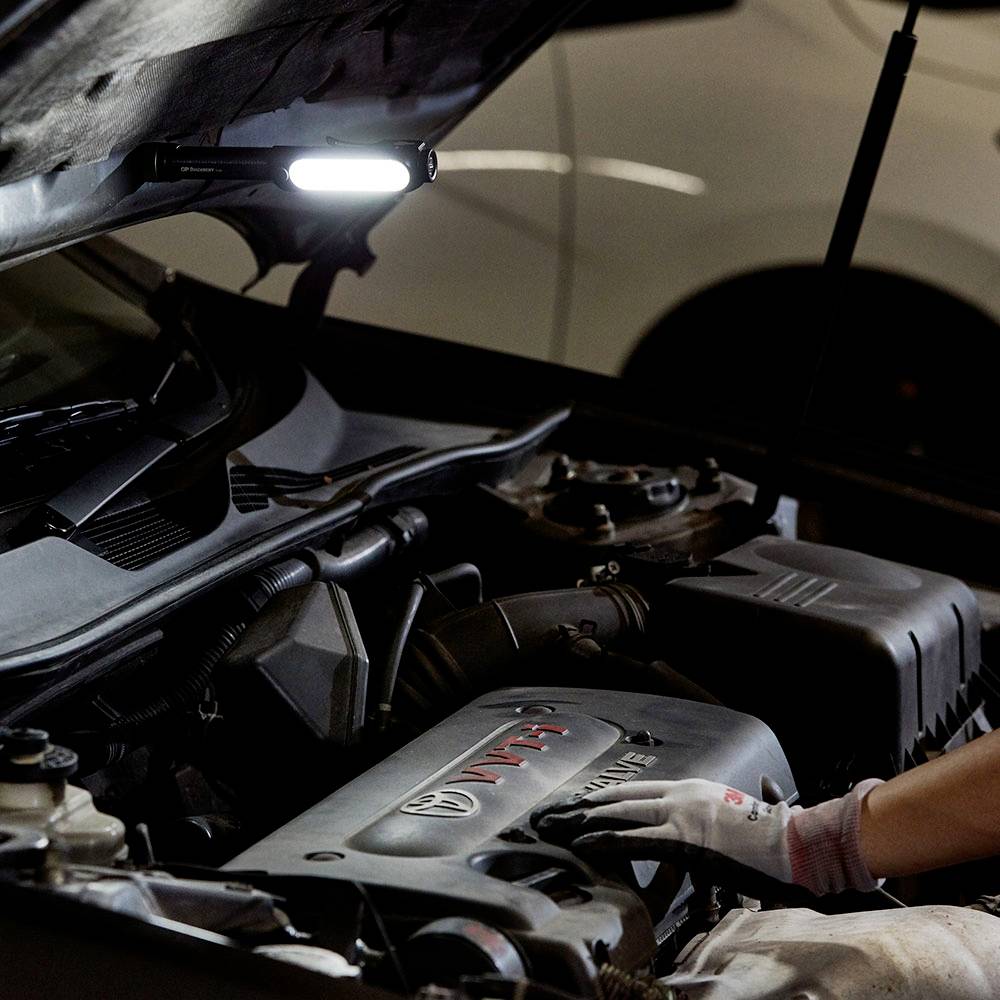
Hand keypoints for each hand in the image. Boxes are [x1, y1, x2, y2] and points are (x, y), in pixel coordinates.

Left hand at [531, 778, 881, 898]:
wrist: (794, 844)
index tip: (578, 800)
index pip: (636, 789)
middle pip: (620, 797)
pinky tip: (584, 844)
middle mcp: (681, 795)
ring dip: (585, 822)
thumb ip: (732, 807)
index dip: (604, 794)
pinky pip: (636, 840)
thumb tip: (746, 797)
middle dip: (582, 805)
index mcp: (692, 789)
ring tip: (556, 827)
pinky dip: (606, 841)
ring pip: (621, 814)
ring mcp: (681, 815)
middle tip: (553, 812)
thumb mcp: (746, 812)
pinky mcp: (684, 840)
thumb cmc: (774, 834)